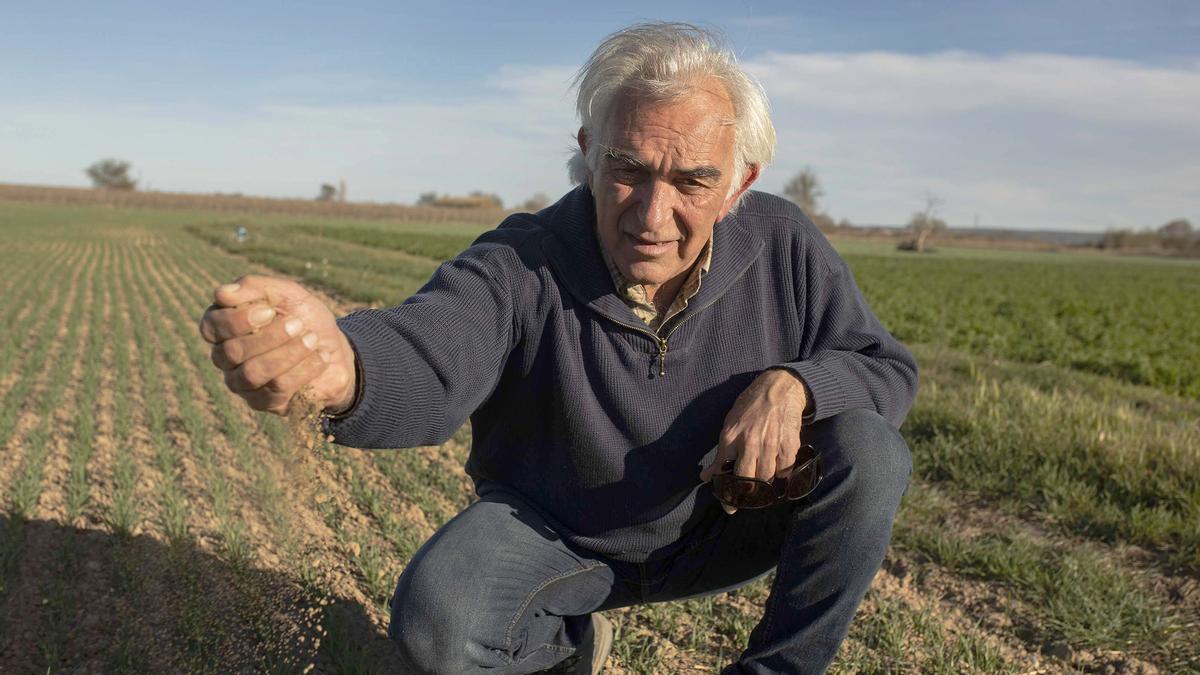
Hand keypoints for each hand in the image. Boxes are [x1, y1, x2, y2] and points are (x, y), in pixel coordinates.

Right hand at [198, 275, 356, 414]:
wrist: (337, 351)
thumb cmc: (305, 318)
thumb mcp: (287, 294)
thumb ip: (254, 287)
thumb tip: (220, 294)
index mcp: (224, 328)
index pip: (212, 326)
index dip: (238, 319)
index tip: (269, 310)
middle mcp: (226, 358)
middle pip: (232, 352)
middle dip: (269, 337)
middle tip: (298, 324)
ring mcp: (243, 383)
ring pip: (253, 373)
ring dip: (287, 354)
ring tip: (312, 339)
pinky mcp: (264, 402)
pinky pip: (278, 389)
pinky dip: (304, 369)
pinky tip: (321, 357)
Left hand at [699, 369, 810, 512]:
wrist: (778, 388)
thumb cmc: (750, 406)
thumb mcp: (729, 424)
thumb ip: (721, 453)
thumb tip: (707, 477)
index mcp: (730, 436)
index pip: (724, 471)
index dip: (726, 492)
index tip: (728, 505)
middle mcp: (750, 442)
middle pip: (747, 479)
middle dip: (745, 496)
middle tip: (744, 503)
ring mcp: (770, 444)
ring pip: (766, 477)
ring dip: (764, 487)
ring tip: (761, 491)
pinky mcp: (788, 445)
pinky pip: (785, 470)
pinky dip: (781, 476)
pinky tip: (778, 476)